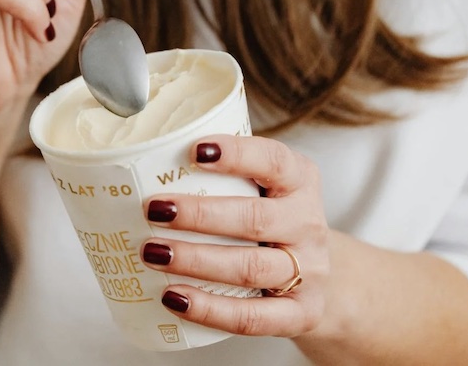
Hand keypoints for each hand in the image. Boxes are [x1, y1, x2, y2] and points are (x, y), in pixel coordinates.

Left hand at [139, 135, 329, 337]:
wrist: (325, 278)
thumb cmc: (273, 220)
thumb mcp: (265, 187)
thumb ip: (223, 175)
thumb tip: (143, 167)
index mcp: (300, 180)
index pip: (273, 161)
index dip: (237, 154)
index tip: (194, 151)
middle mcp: (308, 223)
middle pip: (255, 219)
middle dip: (200, 215)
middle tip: (154, 209)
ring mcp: (310, 272)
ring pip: (250, 268)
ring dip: (196, 260)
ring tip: (153, 253)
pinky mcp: (301, 314)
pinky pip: (253, 317)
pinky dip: (211, 310)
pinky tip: (174, 297)